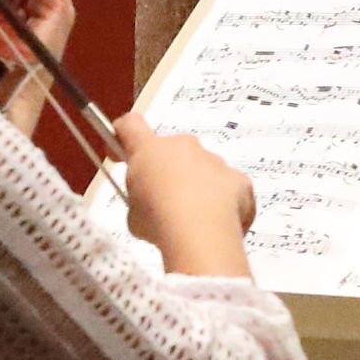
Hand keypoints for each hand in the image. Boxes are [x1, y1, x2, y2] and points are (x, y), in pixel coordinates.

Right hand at [120, 126, 258, 275]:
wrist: (201, 234)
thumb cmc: (159, 222)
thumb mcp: (133, 214)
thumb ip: (140, 199)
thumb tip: (150, 206)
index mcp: (151, 150)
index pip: (131, 125)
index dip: (123, 135)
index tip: (120, 152)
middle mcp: (185, 147)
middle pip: (172, 151)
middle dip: (167, 170)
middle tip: (163, 201)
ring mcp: (215, 161)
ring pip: (203, 169)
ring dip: (196, 187)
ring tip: (192, 219)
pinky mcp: (239, 180)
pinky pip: (229, 188)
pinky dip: (223, 203)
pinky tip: (215, 224)